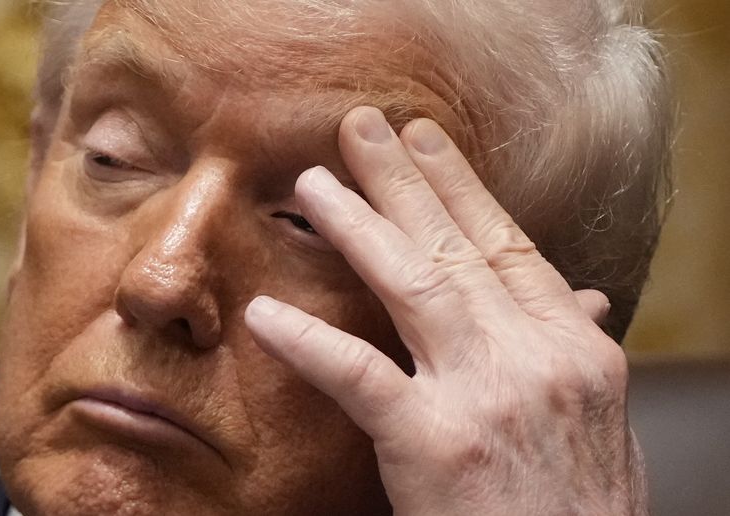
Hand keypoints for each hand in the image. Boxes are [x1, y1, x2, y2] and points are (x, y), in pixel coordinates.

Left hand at [244, 107, 647, 514]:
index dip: (463, 187)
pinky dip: (309, 341)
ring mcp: (486, 394)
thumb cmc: (578, 505)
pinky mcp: (435, 443)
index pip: (509, 245)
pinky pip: (361, 378)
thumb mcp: (596, 415)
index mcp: (574, 347)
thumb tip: (583, 296)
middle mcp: (535, 355)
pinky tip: (264, 314)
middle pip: (458, 247)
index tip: (426, 141)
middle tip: (361, 127)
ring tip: (314, 185)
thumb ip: (573, 347)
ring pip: (414, 286)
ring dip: (358, 227)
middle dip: (405, 181)